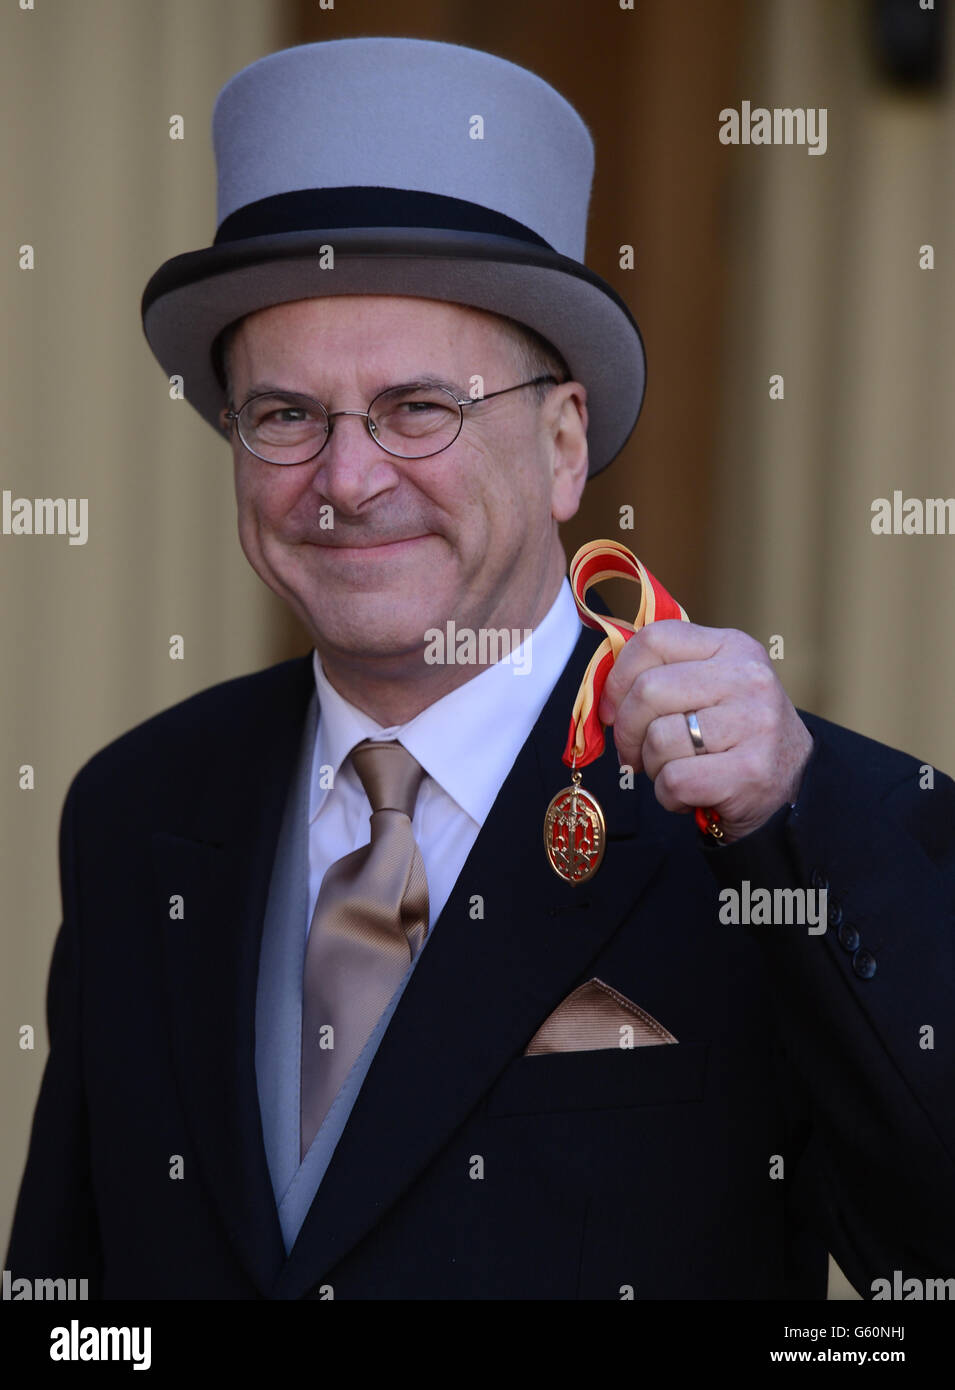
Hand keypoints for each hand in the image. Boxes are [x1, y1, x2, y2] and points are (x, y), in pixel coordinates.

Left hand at [597, 622, 813, 842]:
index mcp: (732, 646)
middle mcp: (748, 678)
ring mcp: (754, 723)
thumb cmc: (734, 736)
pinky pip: (674, 780)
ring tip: (675, 771)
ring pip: (658, 738)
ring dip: (652, 766)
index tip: (614, 709)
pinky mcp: (751, 771)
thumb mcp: (710, 688)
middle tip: (635, 753)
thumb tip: (603, 693)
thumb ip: (664, 674)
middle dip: (627, 731)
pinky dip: (668, 796)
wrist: (793, 787)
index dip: (618, 677)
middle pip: (648, 691)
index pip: (654, 639)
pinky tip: (690, 794)